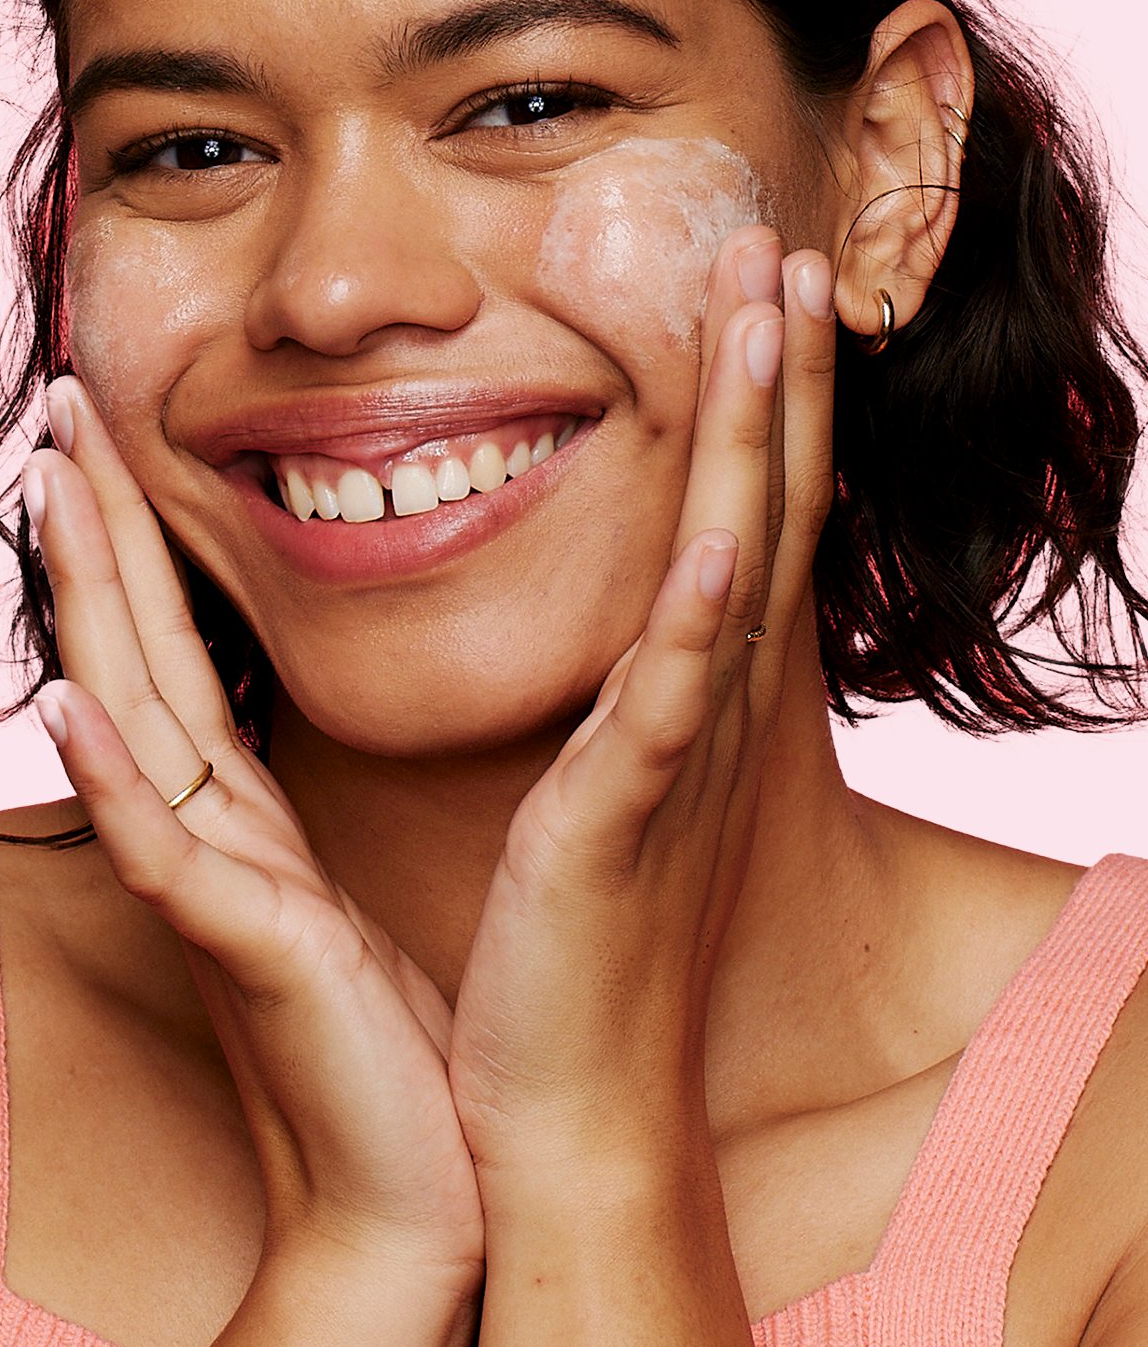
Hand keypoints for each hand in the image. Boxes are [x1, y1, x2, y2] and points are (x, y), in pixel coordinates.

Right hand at [23, 375, 484, 1289]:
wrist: (409, 1202)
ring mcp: (210, 886)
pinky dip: (107, 774)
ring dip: (87, 598)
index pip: (172, 649)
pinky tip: (71, 702)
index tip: (109, 437)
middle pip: (132, 649)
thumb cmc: (381, 1055)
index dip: (136, 541)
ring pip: (129, 714)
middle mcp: (206, 832)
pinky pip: (161, 849)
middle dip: (94, 525)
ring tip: (52, 489)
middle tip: (60, 405)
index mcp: (236, 815)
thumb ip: (281, 824)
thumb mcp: (328, 901)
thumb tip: (268, 760)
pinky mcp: (241, 951)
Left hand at [446, 226, 836, 1172]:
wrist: (568, 1099)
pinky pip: (670, 704)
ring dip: (758, 439)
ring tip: (772, 315)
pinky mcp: (624, 820)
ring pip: (736, 566)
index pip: (741, 511)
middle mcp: (709, 708)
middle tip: (778, 246)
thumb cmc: (576, 941)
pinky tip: (719, 538)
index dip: (762, 397)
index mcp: (690, 692)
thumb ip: (614, 688)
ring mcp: (677, 758)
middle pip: (762, 505)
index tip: (758, 281)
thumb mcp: (604, 780)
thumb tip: (611, 615)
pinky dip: (701, 619)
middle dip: (777, 374)